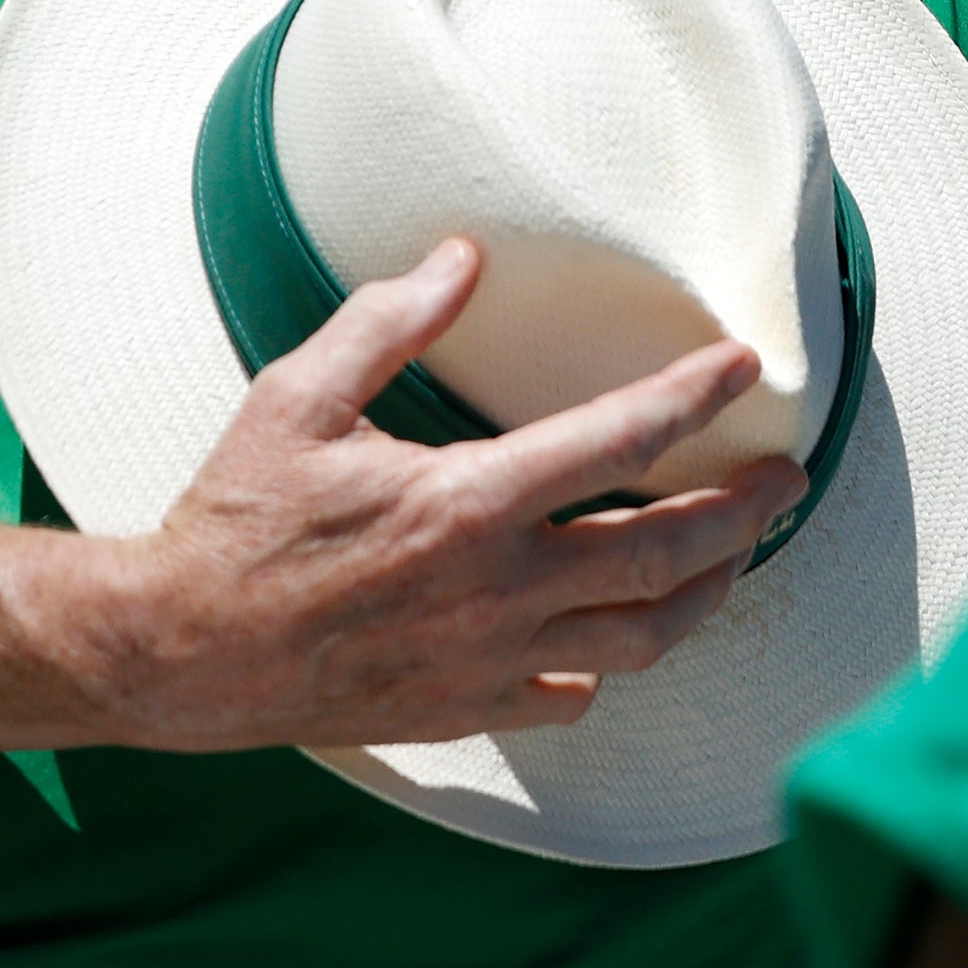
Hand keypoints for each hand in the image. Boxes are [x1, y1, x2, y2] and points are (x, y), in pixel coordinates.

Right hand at [84, 238, 807, 750]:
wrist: (185, 648)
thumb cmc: (237, 517)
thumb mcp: (297, 395)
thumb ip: (388, 321)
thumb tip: (461, 259)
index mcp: (468, 500)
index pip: (619, 440)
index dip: (693, 398)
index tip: (741, 370)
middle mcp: (499, 587)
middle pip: (665, 552)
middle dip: (742, 513)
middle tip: (783, 482)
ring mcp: (491, 659)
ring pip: (643, 638)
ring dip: (705, 594)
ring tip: (732, 559)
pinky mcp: (469, 708)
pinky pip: (575, 694)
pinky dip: (610, 662)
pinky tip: (612, 634)